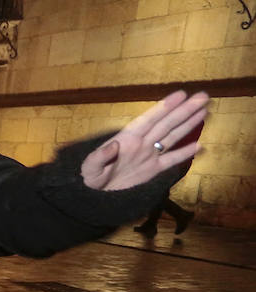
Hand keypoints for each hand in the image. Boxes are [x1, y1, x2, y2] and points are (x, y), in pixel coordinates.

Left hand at [81, 90, 207, 190]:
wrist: (94, 196)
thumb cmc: (88, 178)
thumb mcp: (89, 168)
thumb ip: (100, 156)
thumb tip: (114, 145)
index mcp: (126, 139)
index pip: (148, 120)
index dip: (163, 107)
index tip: (180, 95)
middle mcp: (141, 143)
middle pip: (166, 124)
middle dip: (184, 110)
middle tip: (202, 96)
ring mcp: (148, 155)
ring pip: (172, 137)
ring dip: (188, 124)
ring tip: (204, 110)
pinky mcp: (153, 170)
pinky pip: (172, 160)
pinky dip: (185, 153)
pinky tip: (200, 145)